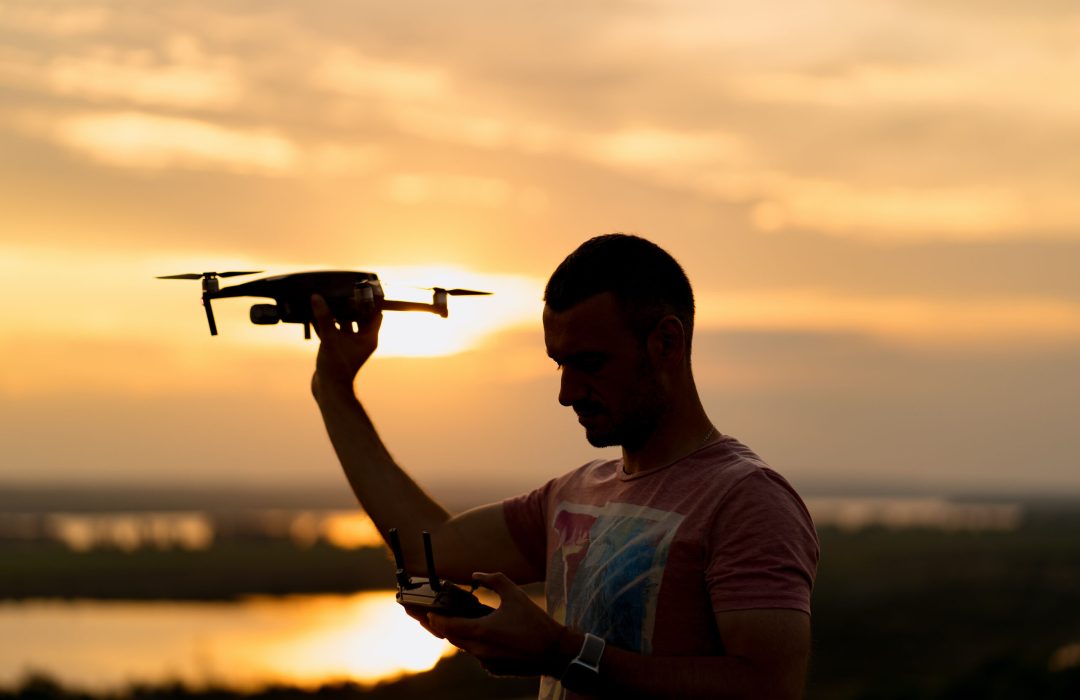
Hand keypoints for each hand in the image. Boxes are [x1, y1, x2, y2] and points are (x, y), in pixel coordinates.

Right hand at [310, 293, 381, 397]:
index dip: (370, 301)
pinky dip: (325, 324)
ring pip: (343, 324)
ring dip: (335, 314)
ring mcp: (349, 345)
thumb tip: (317, 298)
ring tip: (326, 299)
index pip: (375, 313)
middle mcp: (361, 340)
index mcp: (368, 337)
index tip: (362, 288)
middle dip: (349, 305)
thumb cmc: (336, 367)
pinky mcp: (337, 349)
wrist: (328, 390)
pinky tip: (315, 314)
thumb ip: (324, 317)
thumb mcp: (330, 338)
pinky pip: (332, 332)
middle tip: (340, 291)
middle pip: (358, 316)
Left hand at [426, 572, 581, 676]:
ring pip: (465, 647)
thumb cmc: (535, 623)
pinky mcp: (495, 669)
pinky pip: (479, 655)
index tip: (427, 612)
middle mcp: (479, 650)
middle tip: (437, 615)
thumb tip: (476, 575)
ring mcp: (487, 662)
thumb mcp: (514, 594)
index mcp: (480, 631)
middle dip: (443, 626)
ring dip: (461, 635)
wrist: (556, 652)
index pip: (446, 626)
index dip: (434, 619)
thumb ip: (493, 580)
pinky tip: (484, 634)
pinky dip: (476, 644)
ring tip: (461, 621)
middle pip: (452, 638)